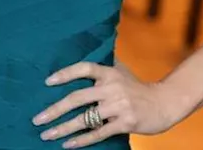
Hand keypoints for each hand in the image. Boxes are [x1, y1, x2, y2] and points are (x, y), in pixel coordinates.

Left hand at [31, 61, 183, 147]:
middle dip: (54, 110)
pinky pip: (98, 133)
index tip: (47, 82)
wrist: (165, 103)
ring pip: (85, 119)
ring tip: (46, 135)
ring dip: (63, 128)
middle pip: (77, 98)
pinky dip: (82, 140)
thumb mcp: (121, 72)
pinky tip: (67, 144)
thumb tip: (75, 61)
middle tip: (37, 119)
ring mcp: (119, 106)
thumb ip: (101, 69)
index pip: (84, 68)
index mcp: (109, 73)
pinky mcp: (126, 123)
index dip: (65, 74)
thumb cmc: (137, 88)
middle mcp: (113, 87)